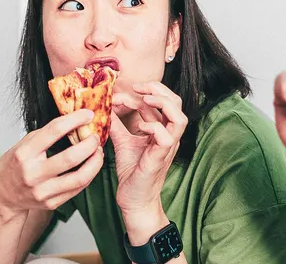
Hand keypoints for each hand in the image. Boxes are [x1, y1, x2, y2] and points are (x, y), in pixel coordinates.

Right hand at [0, 109, 103, 216]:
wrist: (3, 195)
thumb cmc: (14, 165)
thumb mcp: (23, 144)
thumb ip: (45, 135)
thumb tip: (74, 121)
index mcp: (24, 153)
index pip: (54, 131)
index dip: (75, 120)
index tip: (88, 114)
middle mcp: (33, 174)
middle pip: (70, 158)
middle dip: (89, 144)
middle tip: (96, 136)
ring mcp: (42, 191)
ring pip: (79, 177)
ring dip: (95, 162)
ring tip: (98, 152)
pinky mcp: (51, 203)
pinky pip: (77, 189)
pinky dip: (89, 175)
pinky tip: (91, 165)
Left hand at [109, 82, 186, 239]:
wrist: (133, 199)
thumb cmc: (132, 171)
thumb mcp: (123, 140)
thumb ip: (117, 123)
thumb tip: (106, 105)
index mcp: (162, 129)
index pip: (163, 100)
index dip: (145, 91)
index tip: (121, 93)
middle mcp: (169, 135)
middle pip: (176, 103)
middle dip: (158, 89)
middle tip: (137, 87)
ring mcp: (167, 146)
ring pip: (179, 117)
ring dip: (162, 103)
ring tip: (144, 100)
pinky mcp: (160, 157)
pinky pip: (166, 137)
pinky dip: (153, 127)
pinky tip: (139, 127)